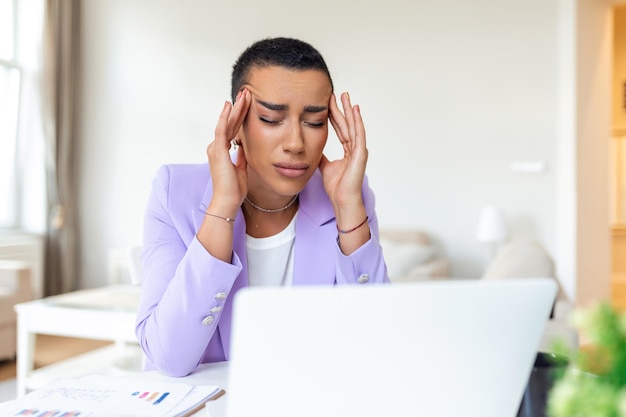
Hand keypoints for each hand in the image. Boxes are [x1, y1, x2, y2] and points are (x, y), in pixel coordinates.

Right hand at [206, 89, 250, 215]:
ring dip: (235, 108)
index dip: (240, 116)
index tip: (247, 104)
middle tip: (246, 92)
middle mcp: (216, 147)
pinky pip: (221, 129)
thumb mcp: (241, 168)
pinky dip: (225, 117)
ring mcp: (216, 147)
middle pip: (230, 122)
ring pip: (226, 122)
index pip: (233, 128)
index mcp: (222, 151)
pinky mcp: (218, 150)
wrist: (228, 200)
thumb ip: (241, 156)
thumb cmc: (234, 189)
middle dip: (239, 107)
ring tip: (243, 94)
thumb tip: (244, 147)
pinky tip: (230, 105)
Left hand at [319, 92, 368, 209]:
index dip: (334, 116)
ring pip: (353, 126)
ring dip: (350, 110)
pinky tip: (355, 110)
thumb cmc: (336, 187)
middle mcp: (355, 148)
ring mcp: (359, 150)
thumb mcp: (324, 166)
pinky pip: (359, 134)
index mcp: (348, 151)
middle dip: (342, 109)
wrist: (342, 200)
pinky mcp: (361, 153)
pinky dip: (357, 121)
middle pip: (347, 124)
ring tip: (346, 96)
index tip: (329, 103)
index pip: (340, 129)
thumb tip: (313, 148)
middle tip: (338, 93)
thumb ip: (321, 156)